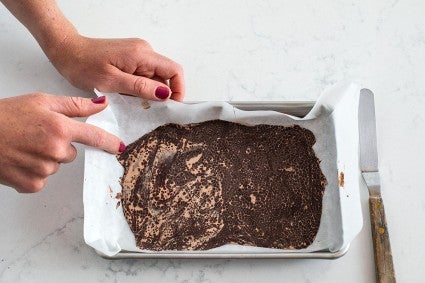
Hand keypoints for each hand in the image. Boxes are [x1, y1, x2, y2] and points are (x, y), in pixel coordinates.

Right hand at [0, 93, 123, 192]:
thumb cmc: (5, 115)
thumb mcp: (41, 101)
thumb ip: (75, 105)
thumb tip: (102, 104)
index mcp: (59, 128)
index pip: (94, 137)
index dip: (109, 142)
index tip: (120, 147)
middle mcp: (54, 150)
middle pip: (71, 153)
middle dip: (58, 145)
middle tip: (35, 136)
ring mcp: (43, 170)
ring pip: (56, 166)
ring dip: (45, 158)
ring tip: (24, 147)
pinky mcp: (31, 184)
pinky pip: (43, 179)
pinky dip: (33, 172)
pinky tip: (19, 160)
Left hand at [48, 35, 184, 100]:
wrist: (66, 51)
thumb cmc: (83, 65)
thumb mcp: (111, 81)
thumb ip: (140, 88)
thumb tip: (165, 94)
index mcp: (142, 54)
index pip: (174, 70)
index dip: (178, 90)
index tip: (170, 107)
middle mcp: (144, 51)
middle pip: (165, 76)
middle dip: (160, 95)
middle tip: (145, 110)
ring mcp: (138, 55)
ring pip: (154, 78)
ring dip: (147, 93)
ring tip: (130, 102)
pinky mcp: (131, 59)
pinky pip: (144, 76)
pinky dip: (139, 89)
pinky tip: (125, 96)